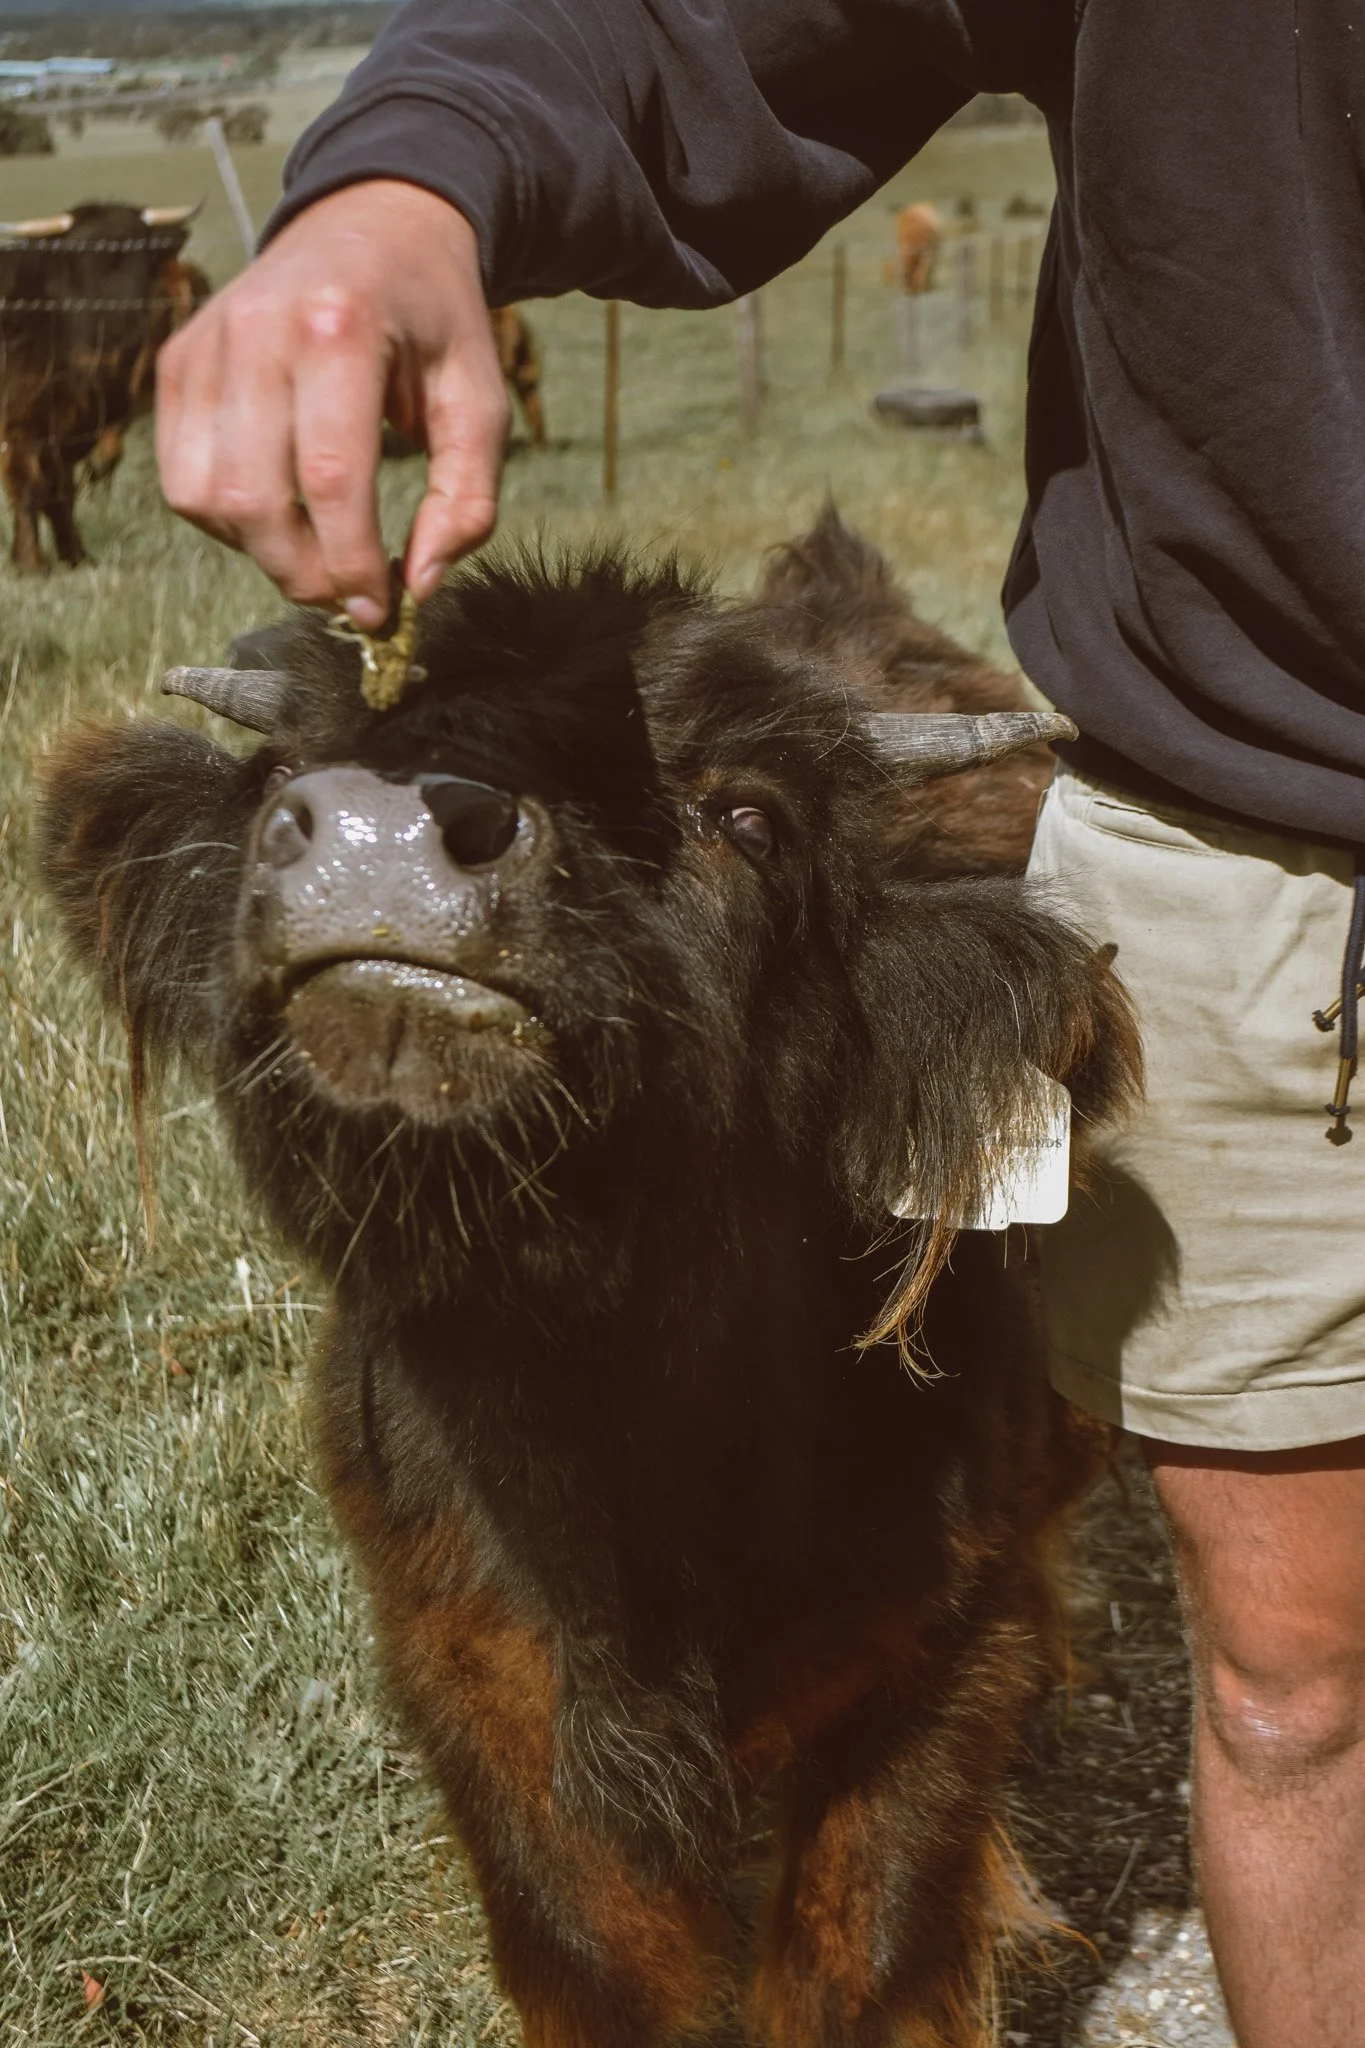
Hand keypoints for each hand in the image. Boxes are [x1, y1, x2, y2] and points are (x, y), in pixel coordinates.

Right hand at [156, 180, 508, 625]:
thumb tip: (418, 588)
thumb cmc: (433, 319)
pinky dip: (227, 520)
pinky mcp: (177, 363)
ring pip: (206, 499)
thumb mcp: (479, 398)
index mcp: (338, 327)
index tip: (381, 611)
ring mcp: (205, 344)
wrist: (371, 223)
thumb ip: (465, 498)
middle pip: (256, 499)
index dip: (351, 564)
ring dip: (262, 553)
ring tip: (317, 550)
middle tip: (350, 594)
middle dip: (305, 572)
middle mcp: (256, 329)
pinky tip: (279, 511)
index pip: (330, 479)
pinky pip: (181, 479)